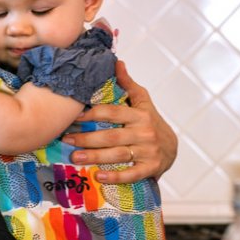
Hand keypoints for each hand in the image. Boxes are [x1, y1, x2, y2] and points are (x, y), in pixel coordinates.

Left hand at [62, 59, 176, 181]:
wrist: (172, 147)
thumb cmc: (151, 121)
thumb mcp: (143, 101)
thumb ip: (128, 84)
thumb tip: (116, 62)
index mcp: (140, 114)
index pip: (114, 112)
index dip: (93, 114)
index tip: (74, 116)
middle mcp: (145, 132)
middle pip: (112, 136)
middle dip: (88, 138)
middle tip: (67, 139)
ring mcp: (149, 152)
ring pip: (119, 154)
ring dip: (95, 157)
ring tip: (75, 157)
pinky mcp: (151, 169)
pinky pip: (132, 174)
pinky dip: (115, 177)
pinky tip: (98, 176)